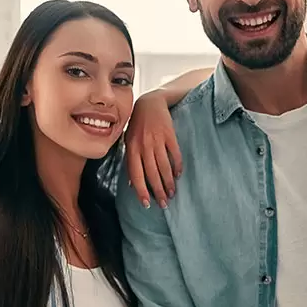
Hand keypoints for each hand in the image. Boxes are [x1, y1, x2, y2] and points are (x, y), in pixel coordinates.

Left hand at [125, 94, 181, 208]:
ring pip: (163, 166)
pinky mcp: (169, 135)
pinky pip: (174, 154)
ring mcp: (157, 140)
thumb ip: (130, 160)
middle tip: (164, 204)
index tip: (147, 204)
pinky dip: (177, 166)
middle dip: (158, 191)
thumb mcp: (128, 140)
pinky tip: (178, 175)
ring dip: (168, 182)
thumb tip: (131, 183)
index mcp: (131, 148)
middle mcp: (143, 146)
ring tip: (172, 193)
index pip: (136, 174)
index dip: (141, 190)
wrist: (150, 103)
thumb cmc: (137, 125)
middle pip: (151, 173)